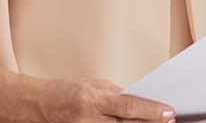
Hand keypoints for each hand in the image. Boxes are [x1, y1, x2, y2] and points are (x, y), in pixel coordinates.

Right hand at [34, 78, 173, 121]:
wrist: (37, 105)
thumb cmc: (67, 92)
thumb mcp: (94, 86)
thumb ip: (118, 96)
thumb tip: (143, 103)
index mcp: (92, 100)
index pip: (128, 107)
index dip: (151, 111)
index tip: (169, 112)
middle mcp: (88, 120)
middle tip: (169, 121)